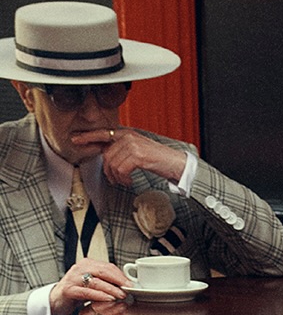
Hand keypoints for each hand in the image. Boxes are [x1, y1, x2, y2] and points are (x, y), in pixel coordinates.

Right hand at [50, 259, 129, 314]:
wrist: (56, 300)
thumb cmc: (77, 291)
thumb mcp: (93, 284)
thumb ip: (106, 282)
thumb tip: (126, 286)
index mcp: (87, 264)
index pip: (108, 267)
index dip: (121, 275)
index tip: (131, 284)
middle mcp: (80, 268)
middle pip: (103, 271)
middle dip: (119, 280)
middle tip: (129, 288)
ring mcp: (73, 279)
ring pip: (96, 281)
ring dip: (111, 289)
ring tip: (121, 295)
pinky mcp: (69, 290)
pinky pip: (86, 292)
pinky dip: (99, 295)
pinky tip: (108, 298)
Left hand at [69, 127, 185, 186]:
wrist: (176, 163)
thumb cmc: (159, 159)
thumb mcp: (138, 150)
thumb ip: (123, 149)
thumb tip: (107, 157)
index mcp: (127, 133)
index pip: (102, 133)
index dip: (87, 136)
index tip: (74, 139)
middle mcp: (128, 136)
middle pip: (106, 155)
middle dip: (108, 171)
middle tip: (116, 180)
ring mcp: (132, 145)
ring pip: (112, 164)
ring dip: (117, 177)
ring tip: (124, 181)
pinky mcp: (137, 155)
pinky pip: (120, 169)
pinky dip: (123, 179)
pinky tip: (129, 181)